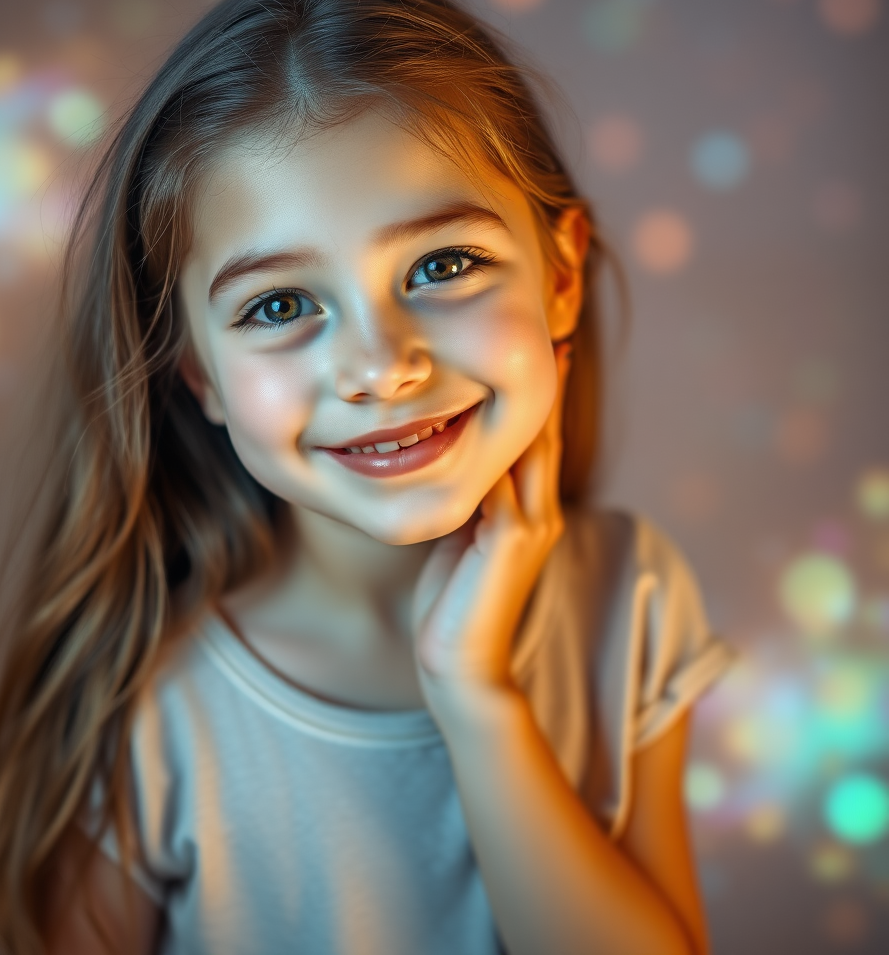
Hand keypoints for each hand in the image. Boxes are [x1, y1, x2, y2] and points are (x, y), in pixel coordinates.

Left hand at [412, 342, 571, 714]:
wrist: (459, 664)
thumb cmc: (451, 601)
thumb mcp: (458, 538)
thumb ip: (465, 500)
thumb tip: (442, 457)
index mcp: (528, 507)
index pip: (532, 433)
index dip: (527, 387)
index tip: (520, 340)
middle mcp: (539, 509)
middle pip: (540, 426)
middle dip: (534, 375)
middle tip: (529, 318)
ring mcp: (532, 523)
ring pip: (531, 443)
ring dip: (523, 395)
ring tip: (519, 343)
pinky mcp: (513, 539)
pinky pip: (505, 475)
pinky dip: (494, 438)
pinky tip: (473, 403)